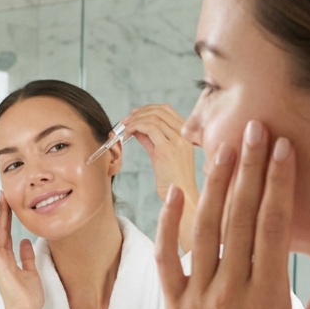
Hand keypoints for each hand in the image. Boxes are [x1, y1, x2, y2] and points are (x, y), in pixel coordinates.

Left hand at [123, 104, 199, 252]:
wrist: (182, 200)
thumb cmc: (172, 182)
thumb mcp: (162, 156)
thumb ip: (152, 140)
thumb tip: (137, 128)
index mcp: (187, 135)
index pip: (167, 110)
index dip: (148, 109)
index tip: (133, 115)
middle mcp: (184, 135)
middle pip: (160, 110)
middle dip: (138, 112)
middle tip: (124, 120)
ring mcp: (177, 141)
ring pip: (153, 117)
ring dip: (134, 120)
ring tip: (123, 128)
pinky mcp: (167, 149)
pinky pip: (148, 128)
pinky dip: (134, 127)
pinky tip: (126, 135)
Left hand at [154, 120, 309, 308]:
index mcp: (268, 296)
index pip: (272, 226)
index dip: (277, 183)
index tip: (282, 148)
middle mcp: (230, 290)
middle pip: (238, 217)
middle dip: (246, 169)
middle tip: (253, 129)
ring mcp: (197, 296)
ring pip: (203, 230)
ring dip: (211, 186)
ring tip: (220, 149)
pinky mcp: (172, 306)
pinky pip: (166, 259)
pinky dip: (169, 225)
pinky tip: (175, 194)